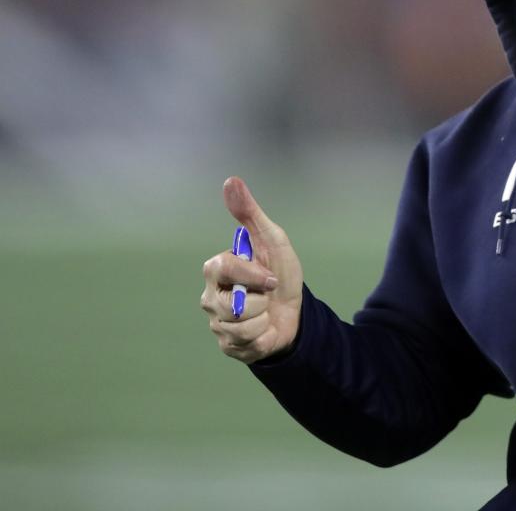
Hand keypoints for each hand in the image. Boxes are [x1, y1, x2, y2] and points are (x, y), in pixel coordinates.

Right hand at [200, 177, 303, 363]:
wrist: (295, 311)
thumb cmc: (280, 272)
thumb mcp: (271, 240)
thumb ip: (249, 213)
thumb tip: (231, 181)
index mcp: (216, 269)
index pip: (225, 268)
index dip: (252, 274)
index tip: (270, 277)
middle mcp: (210, 296)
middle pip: (233, 303)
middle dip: (261, 299)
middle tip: (267, 294)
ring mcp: (216, 322)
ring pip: (242, 325)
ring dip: (264, 318)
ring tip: (265, 311)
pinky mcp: (227, 344)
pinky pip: (247, 343)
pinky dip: (263, 335)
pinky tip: (263, 328)